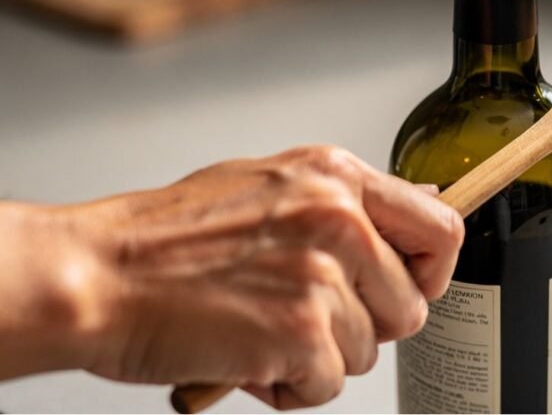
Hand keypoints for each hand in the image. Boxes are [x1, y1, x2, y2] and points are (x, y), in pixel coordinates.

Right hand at [6, 146, 461, 408]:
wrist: (98, 275)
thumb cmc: (170, 239)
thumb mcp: (272, 186)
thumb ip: (345, 202)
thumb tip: (417, 210)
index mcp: (337, 178)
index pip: (441, 229)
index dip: (429, 273)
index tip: (403, 289)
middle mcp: (339, 218)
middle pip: (410, 305)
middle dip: (365, 327)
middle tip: (310, 321)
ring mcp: (322, 275)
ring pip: (367, 351)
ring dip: (319, 357)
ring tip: (264, 331)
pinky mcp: (299, 332)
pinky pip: (327, 385)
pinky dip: (289, 387)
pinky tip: (250, 357)